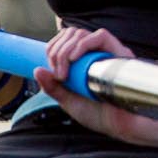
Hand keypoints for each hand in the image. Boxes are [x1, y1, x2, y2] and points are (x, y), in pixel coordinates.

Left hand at [33, 25, 157, 142]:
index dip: (53, 48)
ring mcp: (109, 52)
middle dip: (57, 51)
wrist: (120, 124)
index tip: (52, 70)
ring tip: (65, 72)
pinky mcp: (120, 52)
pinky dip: (82, 44)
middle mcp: (98, 54)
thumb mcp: (69, 101)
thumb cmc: (99, 114)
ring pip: (82, 33)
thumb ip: (53, 88)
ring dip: (66, 50)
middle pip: (72, 34)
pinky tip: (74, 59)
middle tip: (59, 74)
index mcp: (85, 63)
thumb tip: (37, 70)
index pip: (66, 40)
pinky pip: (100, 36)